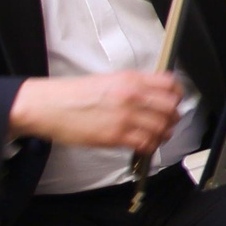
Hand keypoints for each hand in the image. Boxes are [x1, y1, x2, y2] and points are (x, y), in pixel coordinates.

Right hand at [9, 72, 185, 152]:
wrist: (48, 106)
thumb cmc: (73, 94)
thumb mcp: (108, 79)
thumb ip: (134, 85)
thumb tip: (155, 93)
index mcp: (130, 79)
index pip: (170, 84)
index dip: (177, 94)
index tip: (175, 100)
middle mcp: (131, 96)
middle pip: (171, 108)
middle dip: (173, 116)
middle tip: (168, 121)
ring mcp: (125, 116)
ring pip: (162, 127)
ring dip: (163, 133)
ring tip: (158, 134)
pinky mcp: (115, 135)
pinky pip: (146, 143)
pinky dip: (150, 146)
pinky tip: (145, 145)